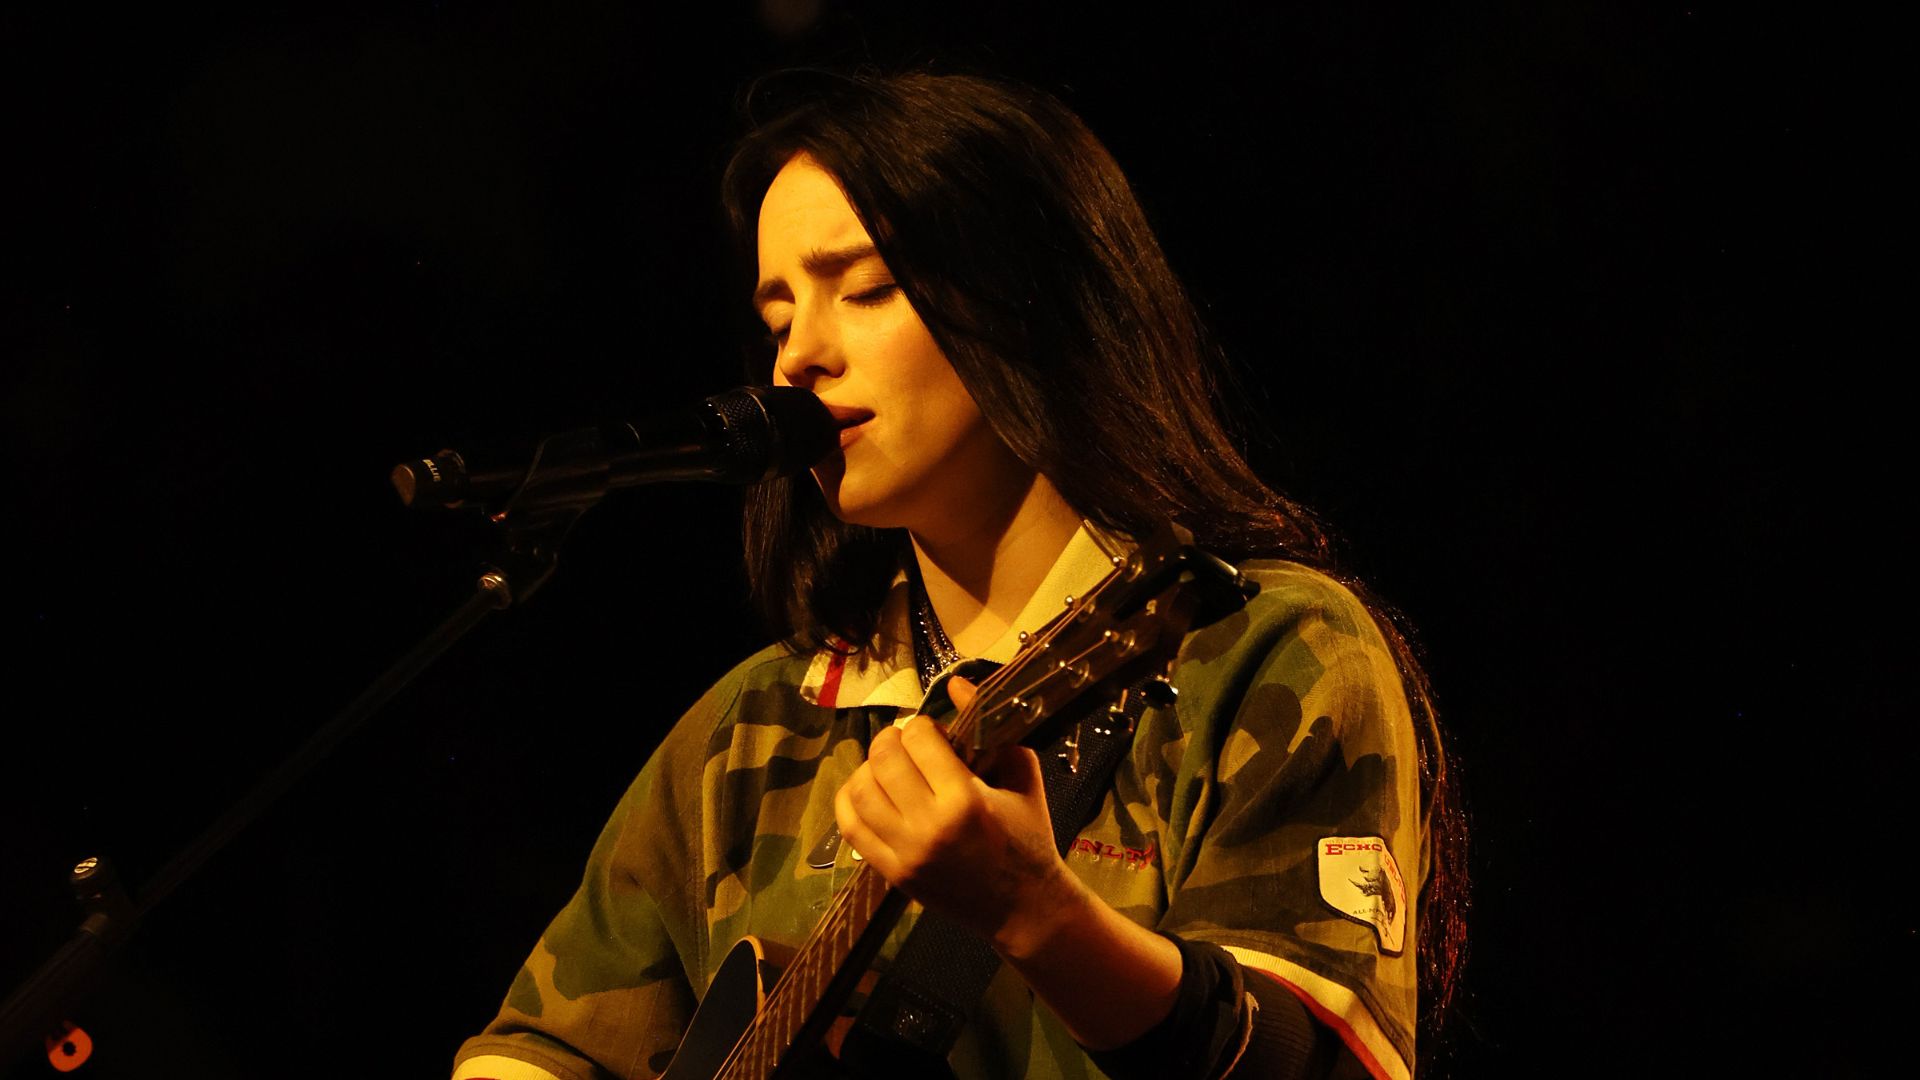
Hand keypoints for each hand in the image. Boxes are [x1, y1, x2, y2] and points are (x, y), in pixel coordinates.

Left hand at [833, 677, 1075, 954]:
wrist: (1023, 906)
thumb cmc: (1029, 836)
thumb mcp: (1022, 773)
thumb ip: (990, 724)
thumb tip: (956, 682)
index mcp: (965, 800)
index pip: (920, 739)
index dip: (923, 726)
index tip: (934, 733)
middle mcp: (929, 827)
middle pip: (884, 760)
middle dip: (892, 739)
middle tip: (906, 740)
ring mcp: (905, 853)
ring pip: (861, 790)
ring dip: (869, 767)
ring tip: (888, 764)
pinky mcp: (892, 873)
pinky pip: (851, 826)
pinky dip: (850, 799)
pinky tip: (867, 789)